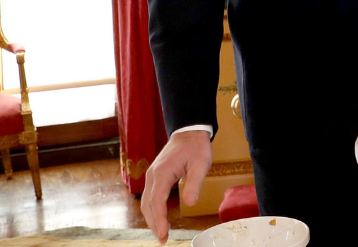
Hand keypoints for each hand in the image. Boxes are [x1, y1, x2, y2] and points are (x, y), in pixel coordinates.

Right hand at [141, 129, 212, 243]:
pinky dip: (152, 209)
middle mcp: (153, 175)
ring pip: (146, 202)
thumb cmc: (196, 147)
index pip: (156, 202)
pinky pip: (149, 196)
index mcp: (162, 174)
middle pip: (147, 205)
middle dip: (154, 224)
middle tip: (163, 239)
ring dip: (151, 218)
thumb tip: (190, 203)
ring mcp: (152, 175)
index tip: (164, 235)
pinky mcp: (155, 175)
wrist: (189, 132)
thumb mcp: (201, 164)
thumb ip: (195, 184)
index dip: (159, 221)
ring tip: (160, 233)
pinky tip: (159, 218)